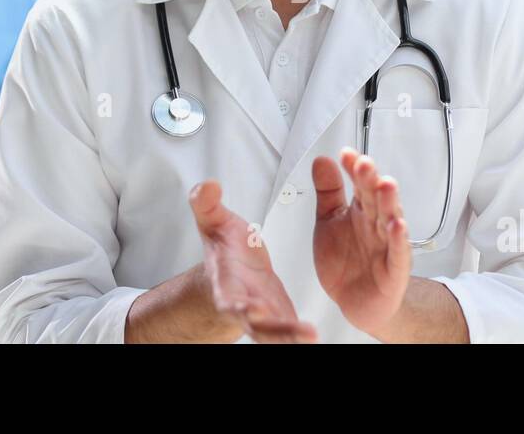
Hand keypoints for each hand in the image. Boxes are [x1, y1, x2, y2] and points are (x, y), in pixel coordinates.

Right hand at [189, 180, 316, 342]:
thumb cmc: (225, 250)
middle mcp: (244, 307)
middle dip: (275, 331)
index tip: (252, 309)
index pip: (230, 299)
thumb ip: (208, 204)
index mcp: (226, 285)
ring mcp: (263, 318)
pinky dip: (301, 338)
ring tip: (311, 338)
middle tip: (297, 333)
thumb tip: (207, 185)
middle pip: (257, 326)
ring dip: (292, 338)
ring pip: (276, 335)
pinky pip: (291, 335)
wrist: (231, 271)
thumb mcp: (215, 222)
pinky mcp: (281, 320)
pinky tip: (316, 338)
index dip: (239, 306)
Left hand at [312, 148, 410, 337]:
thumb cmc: (346, 261)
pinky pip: (398, 253)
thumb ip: (328, 191)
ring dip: (389, 202)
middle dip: (371, 180)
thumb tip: (322, 160)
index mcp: (361, 210)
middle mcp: (376, 224)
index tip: (346, 155)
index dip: (354, 169)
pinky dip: (398, 239)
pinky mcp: (394, 270)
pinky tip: (396, 225)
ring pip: (390, 220)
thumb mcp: (328, 221)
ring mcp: (386, 245)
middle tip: (364, 164)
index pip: (359, 183)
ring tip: (385, 185)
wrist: (356, 302)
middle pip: (375, 198)